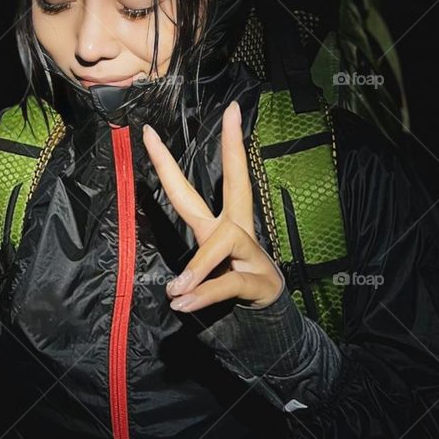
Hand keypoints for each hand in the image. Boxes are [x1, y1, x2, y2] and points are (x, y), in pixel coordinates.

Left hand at [141, 100, 284, 313]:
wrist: (266, 324)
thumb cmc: (233, 290)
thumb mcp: (206, 277)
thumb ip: (191, 275)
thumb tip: (172, 291)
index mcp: (224, 224)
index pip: (212, 183)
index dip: (205, 152)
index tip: (218, 114)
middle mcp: (237, 231)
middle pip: (237, 183)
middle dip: (232, 149)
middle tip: (229, 117)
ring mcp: (251, 254)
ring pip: (223, 242)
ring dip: (198, 267)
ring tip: (176, 291)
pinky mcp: (257, 281)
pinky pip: (226, 282)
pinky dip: (203, 294)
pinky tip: (183, 303)